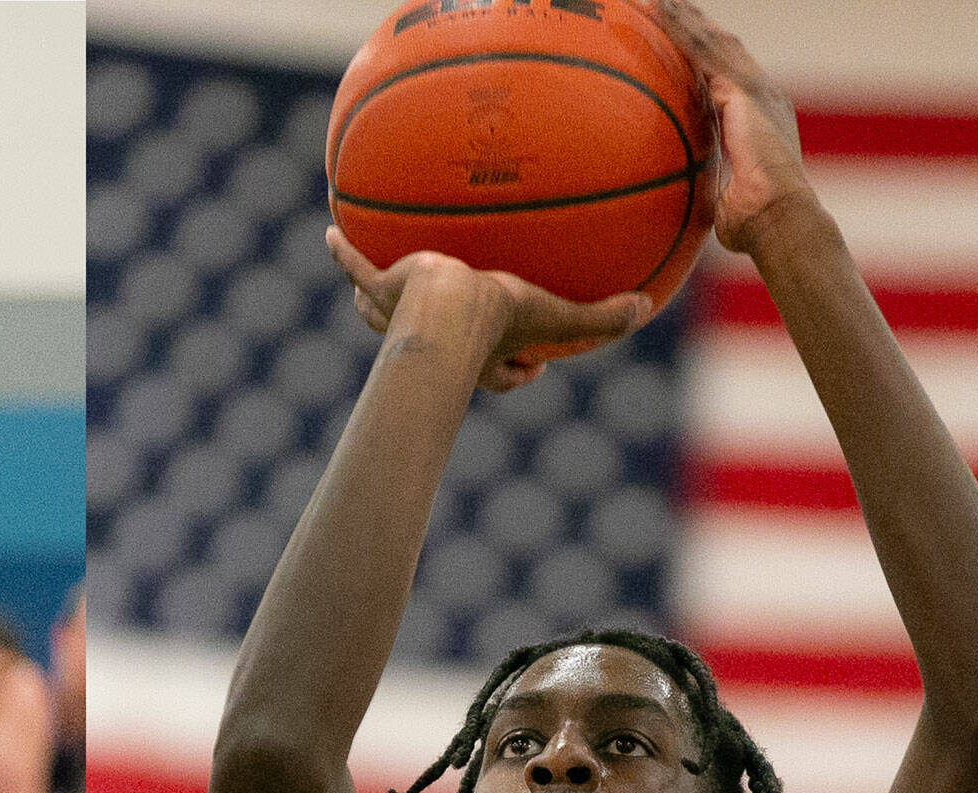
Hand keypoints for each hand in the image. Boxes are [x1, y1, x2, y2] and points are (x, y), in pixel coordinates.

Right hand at [326, 229, 649, 392]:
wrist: (447, 306)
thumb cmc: (499, 318)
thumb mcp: (557, 315)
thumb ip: (601, 318)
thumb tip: (646, 309)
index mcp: (478, 353)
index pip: (498, 374)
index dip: (516, 373)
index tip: (533, 367)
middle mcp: (434, 336)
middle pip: (434, 344)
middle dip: (444, 344)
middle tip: (452, 327)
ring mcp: (401, 311)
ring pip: (383, 313)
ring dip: (376, 305)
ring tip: (369, 289)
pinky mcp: (381, 287)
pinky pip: (357, 268)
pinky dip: (344, 253)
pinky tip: (330, 234)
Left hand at [646, 0, 815, 255]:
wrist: (780, 218)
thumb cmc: (754, 225)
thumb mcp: (724, 201)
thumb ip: (709, 191)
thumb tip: (684, 210)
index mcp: (756, 117)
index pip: (723, 78)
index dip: (700, 59)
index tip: (676, 46)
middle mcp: (760, 94)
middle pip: (719, 48)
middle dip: (691, 26)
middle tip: (659, 8)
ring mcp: (754, 87)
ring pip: (711, 39)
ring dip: (681, 17)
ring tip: (651, 1)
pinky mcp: (743, 89)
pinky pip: (703, 49)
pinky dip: (679, 28)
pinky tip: (656, 10)